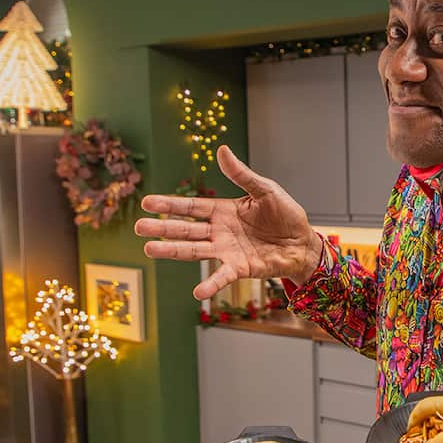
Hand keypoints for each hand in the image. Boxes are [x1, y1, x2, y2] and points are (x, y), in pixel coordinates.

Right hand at [134, 146, 323, 298]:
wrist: (303, 242)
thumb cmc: (286, 215)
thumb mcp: (265, 190)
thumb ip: (242, 174)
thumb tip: (221, 149)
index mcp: (223, 210)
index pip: (191, 206)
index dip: (170, 204)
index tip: (146, 203)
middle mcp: (220, 231)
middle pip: (185, 229)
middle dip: (162, 227)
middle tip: (139, 226)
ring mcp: (227, 251)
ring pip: (194, 250)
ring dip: (172, 251)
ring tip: (149, 249)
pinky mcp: (240, 268)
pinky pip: (222, 276)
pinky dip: (210, 284)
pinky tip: (198, 292)